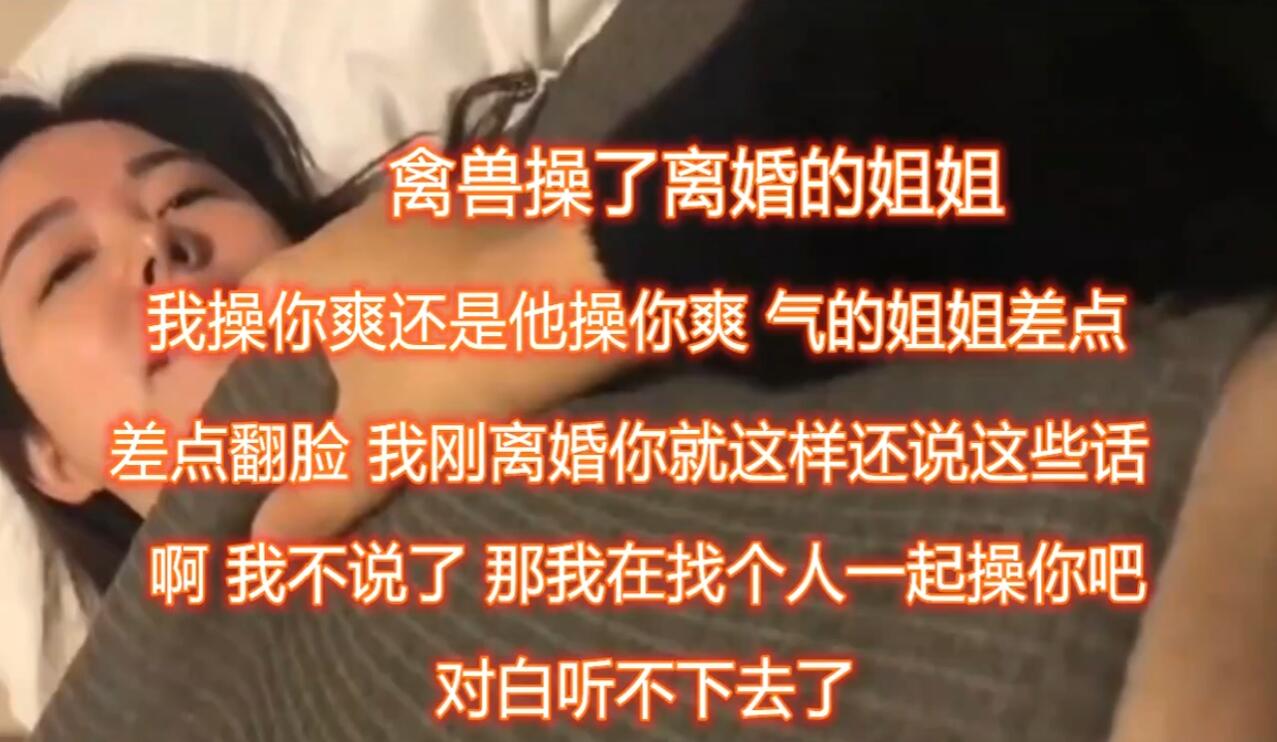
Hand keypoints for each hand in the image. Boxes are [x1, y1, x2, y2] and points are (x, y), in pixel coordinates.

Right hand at [243, 189, 623, 538]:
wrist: (586, 290)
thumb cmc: (461, 359)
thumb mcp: (387, 437)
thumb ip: (320, 490)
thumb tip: (259, 546)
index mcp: (319, 264)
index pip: (252, 301)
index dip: (238, 346)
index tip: (242, 389)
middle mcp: (365, 222)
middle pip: (318, 285)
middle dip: (314, 337)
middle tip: (318, 396)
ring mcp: (434, 212)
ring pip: (385, 271)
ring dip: (382, 318)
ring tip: (392, 379)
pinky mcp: (495, 218)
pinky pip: (444, 266)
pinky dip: (441, 303)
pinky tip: (460, 342)